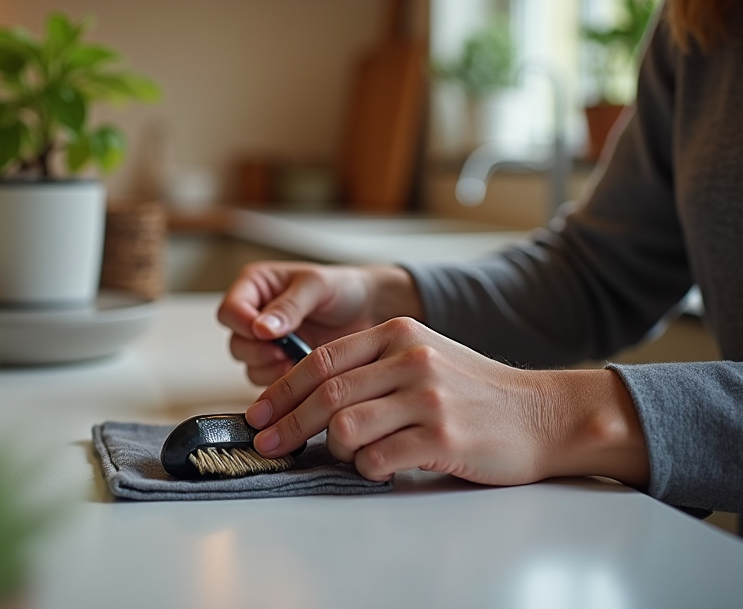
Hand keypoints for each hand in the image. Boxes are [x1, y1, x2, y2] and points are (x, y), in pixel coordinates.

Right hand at [216, 262, 421, 385]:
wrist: (370, 310)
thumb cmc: (344, 288)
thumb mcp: (316, 287)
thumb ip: (288, 306)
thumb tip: (261, 328)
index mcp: (255, 286)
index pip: (230, 310)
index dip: (243, 325)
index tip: (266, 334)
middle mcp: (255, 314)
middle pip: (236, 343)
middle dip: (260, 351)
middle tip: (285, 350)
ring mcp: (267, 342)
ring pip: (249, 366)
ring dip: (272, 367)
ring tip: (298, 359)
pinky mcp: (280, 364)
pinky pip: (268, 381)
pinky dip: (284, 380)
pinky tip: (304, 371)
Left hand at [244, 317, 649, 487]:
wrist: (543, 414)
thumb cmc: (475, 391)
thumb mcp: (423, 356)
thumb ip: (372, 367)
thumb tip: (307, 398)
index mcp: (397, 333)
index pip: (321, 360)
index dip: (282, 390)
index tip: (259, 413)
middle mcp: (410, 358)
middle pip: (325, 393)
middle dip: (287, 423)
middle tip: (267, 443)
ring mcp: (427, 397)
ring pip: (346, 426)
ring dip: (332, 448)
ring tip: (344, 454)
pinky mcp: (443, 437)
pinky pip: (380, 458)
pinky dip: (367, 468)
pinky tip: (379, 467)